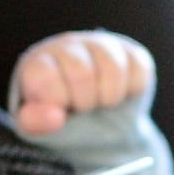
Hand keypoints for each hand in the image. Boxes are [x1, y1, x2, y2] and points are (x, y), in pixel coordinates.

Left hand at [14, 31, 154, 134]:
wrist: (96, 128)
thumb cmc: (61, 124)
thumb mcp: (38, 129)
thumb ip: (35, 123)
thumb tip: (55, 117)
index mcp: (38, 63)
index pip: (45, 77)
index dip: (58, 102)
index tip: (60, 111)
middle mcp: (68, 46)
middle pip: (81, 72)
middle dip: (85, 102)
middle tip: (83, 109)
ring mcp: (101, 45)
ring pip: (112, 67)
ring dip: (109, 98)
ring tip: (100, 104)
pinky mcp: (131, 53)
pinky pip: (138, 70)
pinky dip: (132, 91)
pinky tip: (119, 96)